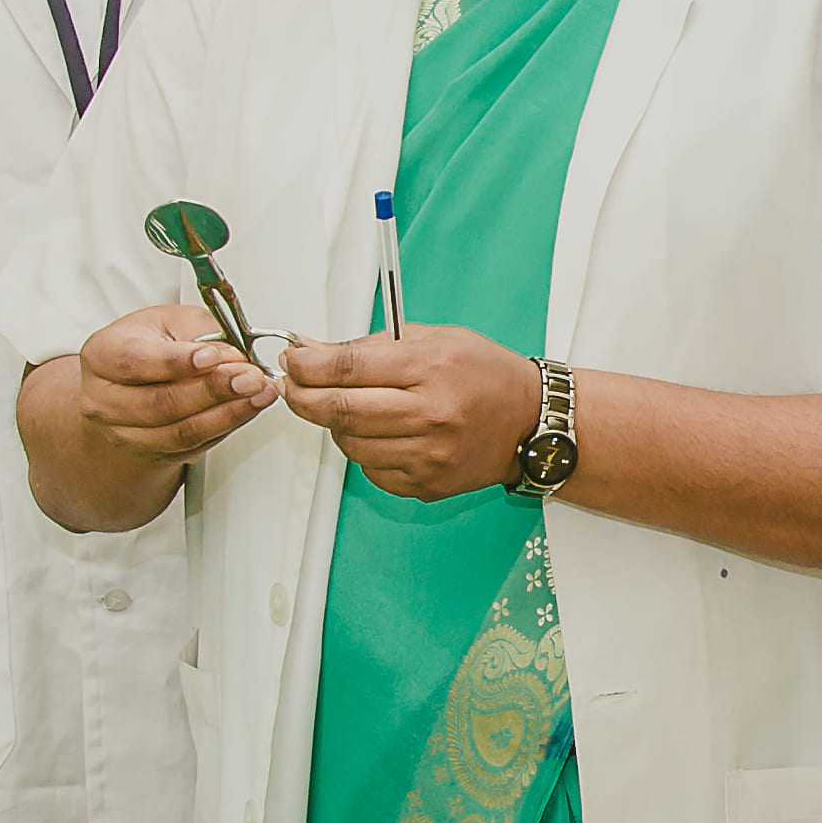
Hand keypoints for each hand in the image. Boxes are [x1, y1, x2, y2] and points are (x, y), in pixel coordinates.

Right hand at [72, 305, 278, 471]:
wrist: (127, 386)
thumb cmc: (147, 345)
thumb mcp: (168, 321)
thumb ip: (199, 332)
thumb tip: (232, 355)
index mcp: (102, 355)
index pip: (135, 361)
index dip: (176, 362)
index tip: (212, 356)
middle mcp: (104, 400)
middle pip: (159, 403)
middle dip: (211, 390)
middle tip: (248, 377)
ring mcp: (125, 433)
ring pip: (179, 431)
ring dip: (227, 413)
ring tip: (258, 393)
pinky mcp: (151, 453)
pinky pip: (193, 445)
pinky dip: (226, 426)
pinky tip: (248, 408)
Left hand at [279, 328, 539, 500]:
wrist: (530, 422)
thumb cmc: (484, 374)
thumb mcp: (433, 338)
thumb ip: (371, 346)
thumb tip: (313, 353)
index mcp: (430, 368)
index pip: (348, 368)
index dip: (307, 365)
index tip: (292, 361)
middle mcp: (430, 414)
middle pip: (340, 410)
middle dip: (303, 397)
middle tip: (292, 387)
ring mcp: (429, 455)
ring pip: (350, 444)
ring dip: (334, 426)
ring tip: (344, 408)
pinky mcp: (427, 484)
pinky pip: (372, 470)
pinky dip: (364, 452)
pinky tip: (380, 434)